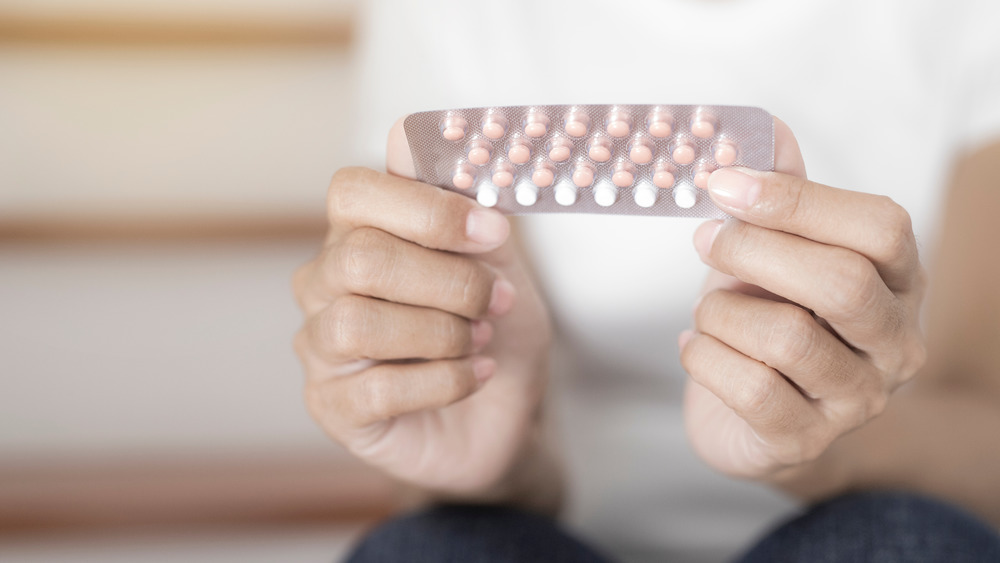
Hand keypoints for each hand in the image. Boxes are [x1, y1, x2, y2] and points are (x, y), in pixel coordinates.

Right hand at [292, 120, 551, 495]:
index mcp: (358, 233)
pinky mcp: (332, 407)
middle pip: (359, 259)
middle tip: (495, 302)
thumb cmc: (493, 327)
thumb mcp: (497, 261)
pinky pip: (377, 389)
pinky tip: (473, 376)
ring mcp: (320, 347)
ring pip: (357, 324)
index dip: (427, 208)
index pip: (352, 191)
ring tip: (479, 341)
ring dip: (441, 334)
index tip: (494, 232)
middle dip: (447, 281)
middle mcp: (324, 284)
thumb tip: (408, 134)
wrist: (506, 408)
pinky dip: (443, 381)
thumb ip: (461, 204)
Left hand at [680, 118, 926, 482]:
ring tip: (707, 310)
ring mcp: (857, 399)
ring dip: (721, 312)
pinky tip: (696, 346)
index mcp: (899, 281)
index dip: (797, 200)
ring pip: (787, 338)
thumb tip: (766, 126)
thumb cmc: (769, 321)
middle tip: (704, 238)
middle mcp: (894, 342)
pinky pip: (749, 389)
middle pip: (840, 282)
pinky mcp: (805, 441)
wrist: (759, 420)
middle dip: (754, 251)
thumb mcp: (776, 252)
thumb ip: (779, 195)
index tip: (725, 182)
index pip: (880, 227)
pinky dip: (704, 357)